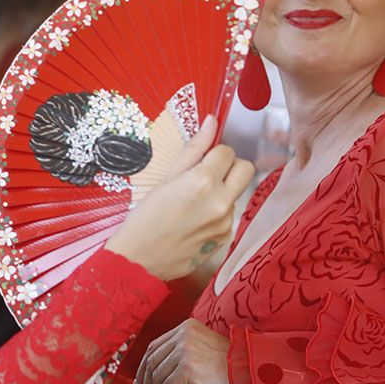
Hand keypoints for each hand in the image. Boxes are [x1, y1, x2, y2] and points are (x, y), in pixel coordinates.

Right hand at [105, 116, 253, 280]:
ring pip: (237, 192)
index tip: (200, 160)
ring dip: (222, 191)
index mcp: (203, 181)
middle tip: (207, 174)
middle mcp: (221, 201)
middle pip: (245, 169)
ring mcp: (226, 222)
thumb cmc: (144, 219)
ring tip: (193, 203)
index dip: (213, 152)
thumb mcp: (165, 179)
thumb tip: (211, 121)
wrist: (139, 261)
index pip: (226, 151)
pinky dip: (217, 212)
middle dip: (229, 166)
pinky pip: (229, 215)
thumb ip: (193, 150)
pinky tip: (194, 220)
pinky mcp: (225, 238)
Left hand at [132, 318, 228, 383]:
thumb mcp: (204, 350)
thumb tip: (155, 371)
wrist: (253, 374)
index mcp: (186, 327)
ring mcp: (185, 349)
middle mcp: (183, 334)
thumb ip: (182, 352)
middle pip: (153, 361)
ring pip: (158, 377)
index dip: (143, 368)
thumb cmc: (232, 367)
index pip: (155, 347)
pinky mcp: (188, 367)